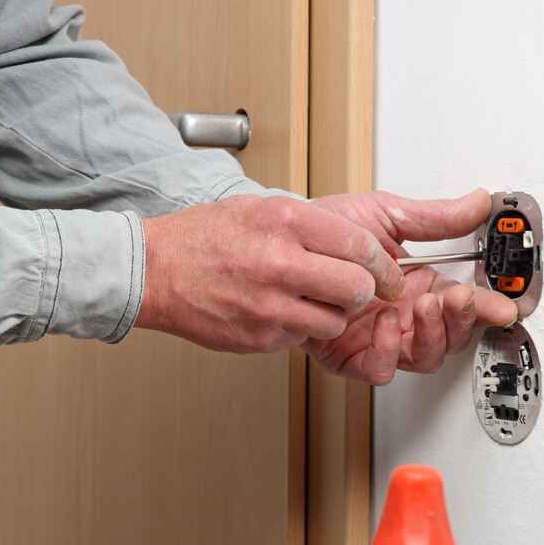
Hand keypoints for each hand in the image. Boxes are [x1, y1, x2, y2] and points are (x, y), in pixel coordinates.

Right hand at [136, 195, 404, 352]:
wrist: (156, 270)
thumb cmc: (206, 237)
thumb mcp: (262, 208)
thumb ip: (311, 225)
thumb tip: (357, 242)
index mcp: (285, 221)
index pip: (360, 246)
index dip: (382, 264)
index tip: (387, 271)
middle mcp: (280, 262)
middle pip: (357, 288)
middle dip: (364, 291)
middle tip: (358, 289)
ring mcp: (270, 304)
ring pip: (336, 321)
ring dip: (333, 314)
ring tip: (312, 298)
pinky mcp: (261, 336)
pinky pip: (303, 336)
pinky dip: (301, 326)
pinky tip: (281, 309)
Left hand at [303, 188, 517, 383]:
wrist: (283, 243)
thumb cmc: (328, 230)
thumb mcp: (388, 215)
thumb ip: (436, 218)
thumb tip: (479, 202)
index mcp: (421, 286)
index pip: (466, 305)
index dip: (487, 307)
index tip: (504, 303)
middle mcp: (404, 317)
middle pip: (452, 337)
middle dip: (463, 320)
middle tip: (459, 297)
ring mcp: (380, 338)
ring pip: (423, 357)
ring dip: (432, 335)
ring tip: (423, 305)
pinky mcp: (350, 355)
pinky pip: (381, 368)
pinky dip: (388, 351)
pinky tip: (385, 322)